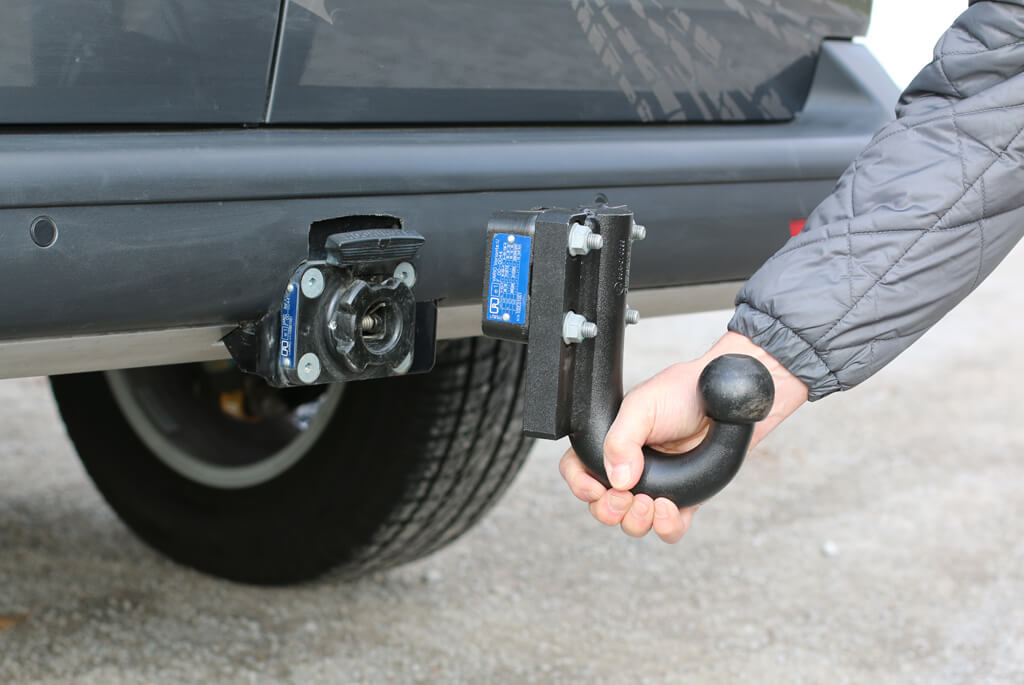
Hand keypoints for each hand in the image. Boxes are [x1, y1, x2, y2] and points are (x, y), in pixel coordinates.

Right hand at [559, 331, 807, 541]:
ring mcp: (657, 487)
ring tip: (649, 503)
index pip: (578, 470)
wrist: (728, 399)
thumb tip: (617, 479)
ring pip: (633, 523)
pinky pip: (669, 529)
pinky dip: (665, 527)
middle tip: (624, 498)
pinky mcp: (684, 500)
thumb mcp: (642, 406)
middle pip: (603, 506)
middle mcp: (629, 468)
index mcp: (611, 443)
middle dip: (608, 510)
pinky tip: (668, 509)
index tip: (594, 488)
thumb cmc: (682, 392)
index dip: (580, 484)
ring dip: (635, 521)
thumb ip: (621, 439)